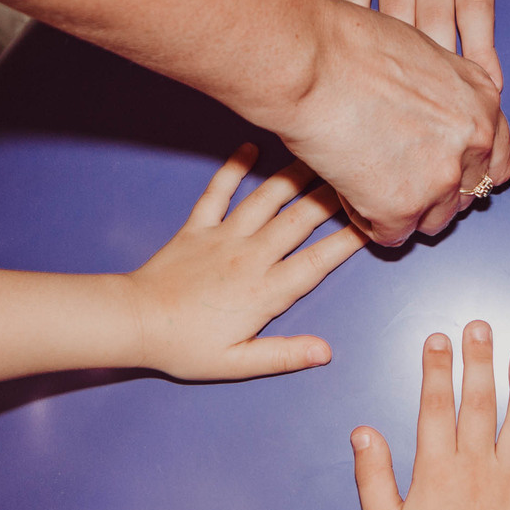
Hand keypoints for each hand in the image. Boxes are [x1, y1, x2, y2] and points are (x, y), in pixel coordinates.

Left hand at [125, 144, 365, 378]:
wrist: (135, 322)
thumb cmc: (186, 346)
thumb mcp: (238, 362)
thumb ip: (284, 355)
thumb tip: (326, 351)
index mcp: (265, 291)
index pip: (317, 262)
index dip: (348, 241)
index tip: (374, 223)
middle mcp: (250, 256)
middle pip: (299, 220)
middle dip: (332, 196)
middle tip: (356, 173)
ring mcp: (223, 236)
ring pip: (266, 198)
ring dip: (295, 175)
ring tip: (318, 153)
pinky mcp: (197, 227)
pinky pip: (218, 191)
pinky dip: (233, 167)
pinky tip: (250, 146)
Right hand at [273, 0, 509, 245]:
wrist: (311, 63)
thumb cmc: (351, 48)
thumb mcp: (424, 57)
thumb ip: (444, 97)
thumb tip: (436, 121)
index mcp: (483, 102)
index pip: (497, 161)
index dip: (466, 171)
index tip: (440, 171)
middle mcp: (474, 142)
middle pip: (465, 196)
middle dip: (432, 191)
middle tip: (393, 173)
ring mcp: (442, 178)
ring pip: (432, 222)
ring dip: (401, 209)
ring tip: (365, 176)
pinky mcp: (403, 207)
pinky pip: (390, 235)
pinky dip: (366, 218)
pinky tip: (347, 187)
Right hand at [344, 0, 509, 88]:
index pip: (479, 13)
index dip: (484, 58)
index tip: (490, 95)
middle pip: (437, 24)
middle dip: (445, 73)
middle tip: (449, 114)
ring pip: (397, 14)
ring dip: (406, 56)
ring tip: (410, 98)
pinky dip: (361, 21)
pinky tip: (364, 52)